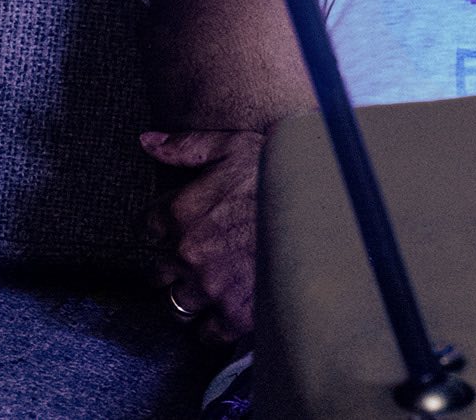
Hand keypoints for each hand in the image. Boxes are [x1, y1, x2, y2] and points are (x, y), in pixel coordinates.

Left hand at [141, 128, 263, 342]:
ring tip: (215, 282)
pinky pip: (207, 333)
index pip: (145, 228)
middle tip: (204, 254)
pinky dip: (214, 324)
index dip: (164, 226)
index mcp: (179, 212)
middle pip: (157, 272)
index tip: (184, 225)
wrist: (330, 205)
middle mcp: (188, 253)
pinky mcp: (237, 313)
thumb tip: (146, 141)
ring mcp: (211, 286)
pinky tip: (230, 305)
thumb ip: (185, 146)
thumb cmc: (281, 171)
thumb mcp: (232, 145)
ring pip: (176, 305)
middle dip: (175, 264)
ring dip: (191, 296)